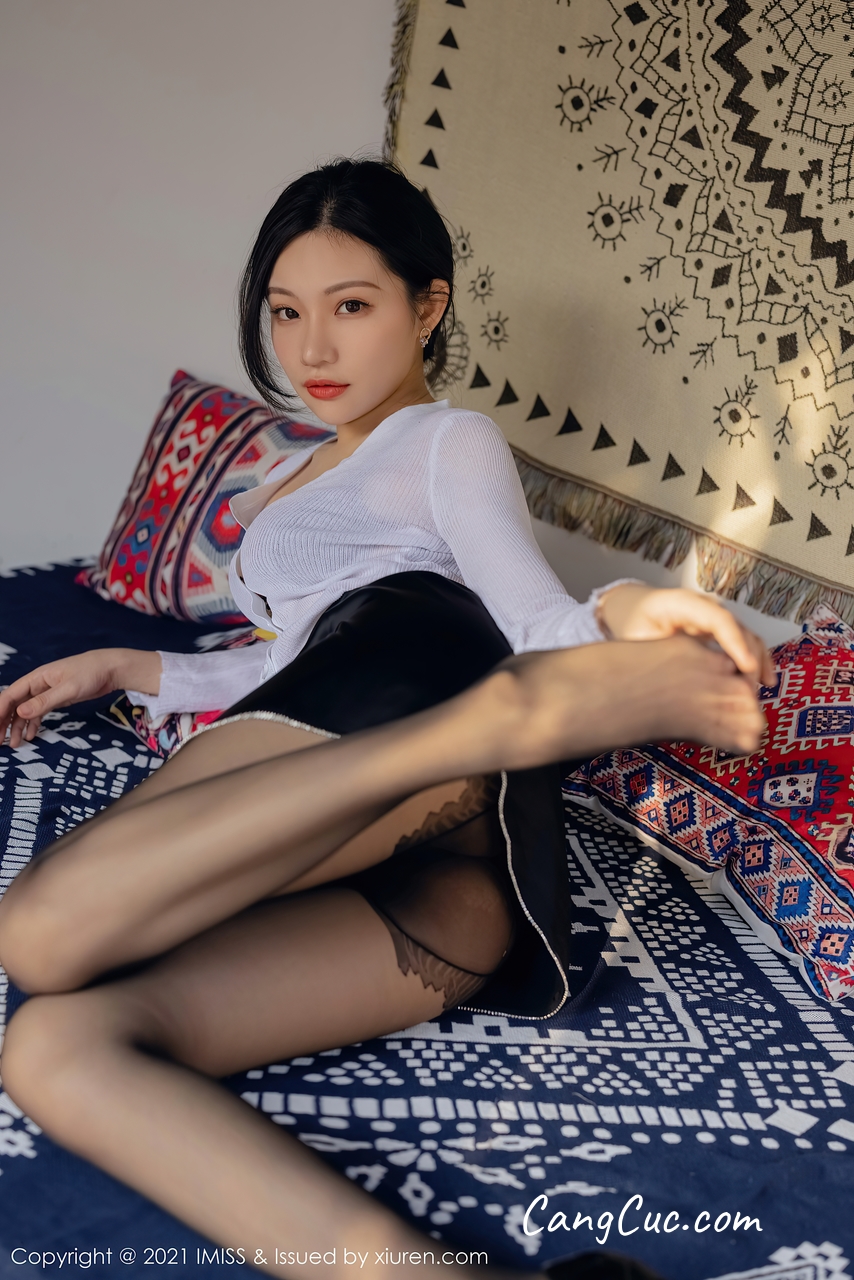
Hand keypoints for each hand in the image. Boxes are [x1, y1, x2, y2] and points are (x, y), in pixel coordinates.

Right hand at [0, 649, 161, 748]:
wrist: (111, 669)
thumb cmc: (90, 673)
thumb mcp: (68, 688)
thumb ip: (45, 701)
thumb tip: (20, 712)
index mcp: (37, 678)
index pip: (10, 695)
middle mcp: (37, 685)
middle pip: (14, 704)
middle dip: (4, 722)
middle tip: (0, 741)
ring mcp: (46, 692)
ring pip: (25, 711)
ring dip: (18, 727)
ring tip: (14, 744)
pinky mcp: (56, 698)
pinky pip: (39, 712)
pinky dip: (33, 724)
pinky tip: (31, 736)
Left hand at [597, 584, 775, 685]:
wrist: (633, 610)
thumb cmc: (634, 624)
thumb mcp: (637, 637)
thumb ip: (653, 655)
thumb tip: (669, 683)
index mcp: (681, 603)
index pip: (717, 618)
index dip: (735, 642)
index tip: (745, 667)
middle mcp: (705, 607)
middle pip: (738, 628)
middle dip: (749, 658)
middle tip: (749, 692)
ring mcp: (716, 617)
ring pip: (746, 635)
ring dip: (757, 662)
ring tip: (759, 691)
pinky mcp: (721, 631)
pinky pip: (745, 644)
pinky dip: (755, 662)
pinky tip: (763, 683)